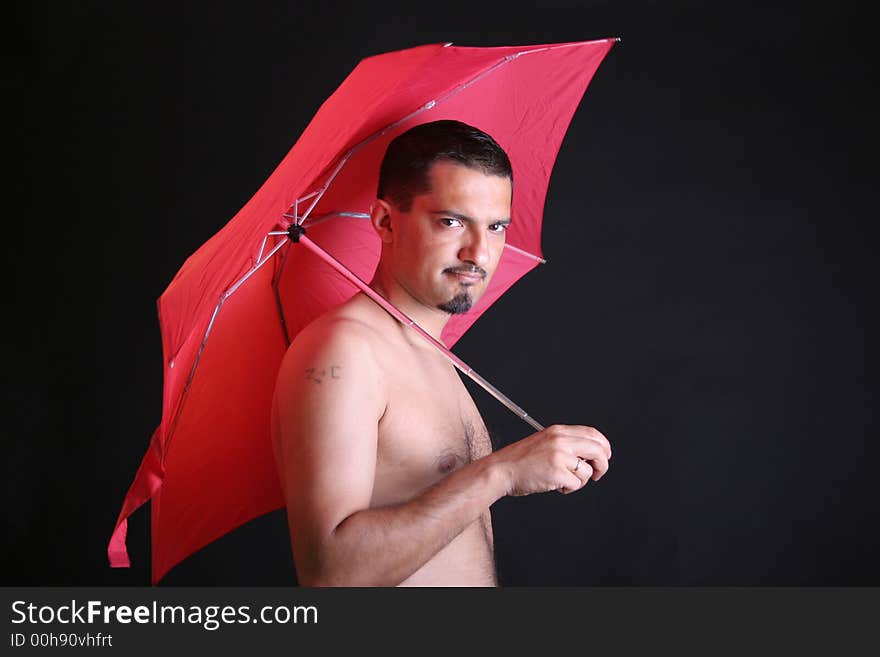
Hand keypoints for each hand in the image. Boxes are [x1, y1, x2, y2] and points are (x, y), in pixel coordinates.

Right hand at [490, 424, 610, 495]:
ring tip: (563, 480)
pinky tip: (555, 485)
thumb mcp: (543, 442)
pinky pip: (577, 484)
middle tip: (597, 474)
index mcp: (558, 431)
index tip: (604, 456)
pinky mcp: (557, 472)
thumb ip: (565, 444)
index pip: (592, 433)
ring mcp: (559, 456)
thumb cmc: (519, 461)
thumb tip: (590, 454)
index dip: (603, 446)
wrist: (500, 470)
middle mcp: (560, 440)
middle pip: (598, 449)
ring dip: (579, 480)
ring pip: (588, 470)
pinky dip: (568, 488)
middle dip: (602, 465)